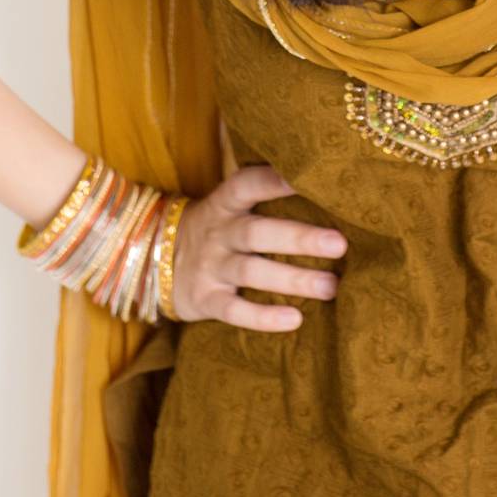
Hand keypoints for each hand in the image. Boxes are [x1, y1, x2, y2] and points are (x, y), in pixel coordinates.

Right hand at [168, 163, 346, 330]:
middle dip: (299, 238)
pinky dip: (262, 316)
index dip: (276, 180)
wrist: (156, 260)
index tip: (310, 178)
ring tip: (330, 287)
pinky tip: (294, 319)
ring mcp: (210, 266)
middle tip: (340, 244)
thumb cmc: (219, 228)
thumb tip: (326, 185)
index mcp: (227, 203)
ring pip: (251, 272)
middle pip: (257, 232)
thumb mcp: (231, 206)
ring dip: (292, 279)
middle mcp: (219, 232)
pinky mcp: (205, 299)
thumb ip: (265, 195)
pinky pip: (233, 310)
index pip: (248, 184)